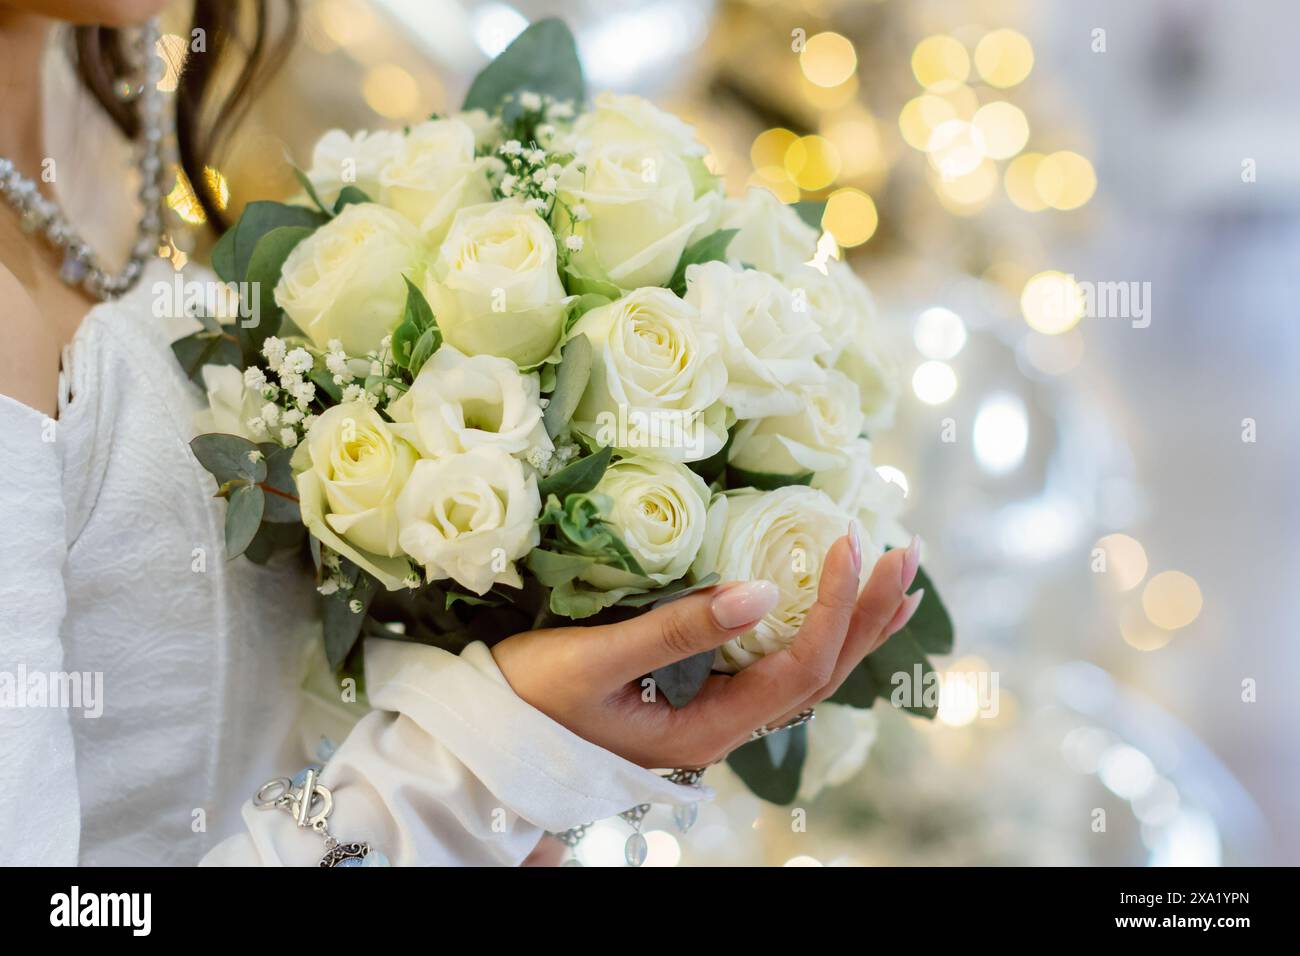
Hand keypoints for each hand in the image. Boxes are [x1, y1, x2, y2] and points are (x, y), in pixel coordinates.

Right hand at [491, 528, 923, 768]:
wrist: (487, 746)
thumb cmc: (529, 701)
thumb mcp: (595, 661)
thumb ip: (678, 629)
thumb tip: (766, 590)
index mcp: (707, 729)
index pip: (799, 665)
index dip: (834, 604)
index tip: (846, 539)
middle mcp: (723, 731)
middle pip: (822, 676)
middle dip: (870, 615)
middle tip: (907, 551)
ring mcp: (713, 719)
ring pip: (806, 675)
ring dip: (854, 626)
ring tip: (895, 580)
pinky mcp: (698, 701)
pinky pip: (777, 670)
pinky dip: (814, 633)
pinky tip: (824, 608)